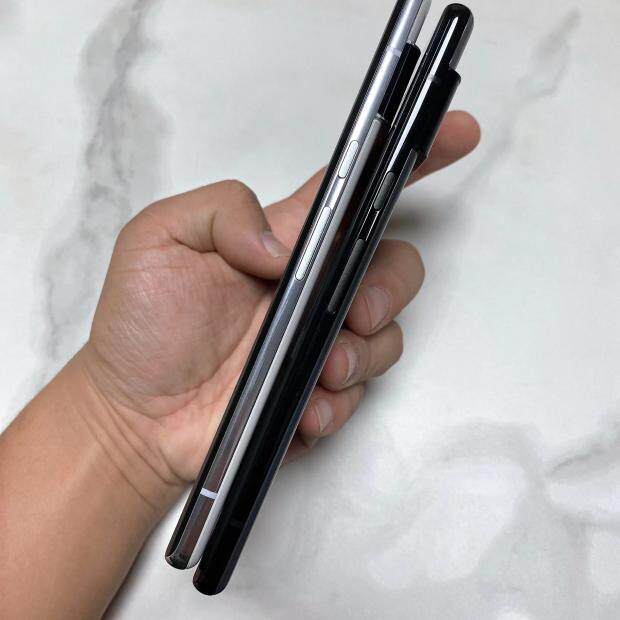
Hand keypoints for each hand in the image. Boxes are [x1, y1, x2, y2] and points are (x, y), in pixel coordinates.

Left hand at [79, 111, 479, 512]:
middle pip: (393, 267)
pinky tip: (303, 407)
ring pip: (387, 334)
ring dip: (363, 352)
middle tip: (353, 313)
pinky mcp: (318, 392)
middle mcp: (312, 288)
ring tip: (319, 371)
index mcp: (284, 243)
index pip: (354, 193)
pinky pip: (360, 393)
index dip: (408, 160)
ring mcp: (318, 341)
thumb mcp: (158, 241)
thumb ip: (222, 212)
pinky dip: (337, 401)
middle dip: (391, 287)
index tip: (456, 135)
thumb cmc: (141, 325)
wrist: (138, 413)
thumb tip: (286, 245)